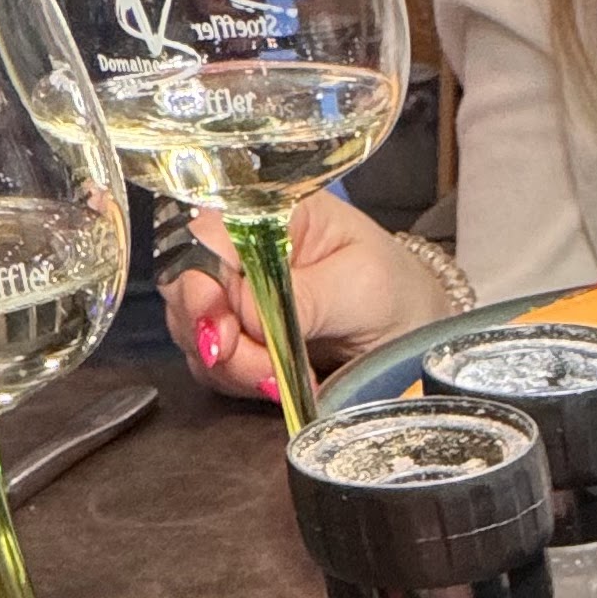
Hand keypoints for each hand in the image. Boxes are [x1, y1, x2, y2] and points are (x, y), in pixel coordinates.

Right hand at [161, 194, 436, 404]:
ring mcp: (232, 296)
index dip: (200, 285)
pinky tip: (283, 383)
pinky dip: (240, 382)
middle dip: (215, 336)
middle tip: (265, 367)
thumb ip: (304, 296)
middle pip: (186, 288)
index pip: (204, 238)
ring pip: (193, 333)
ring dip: (234, 367)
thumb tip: (244, 311)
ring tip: (287, 377)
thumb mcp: (361, 285)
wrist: (410, 333)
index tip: (222, 329)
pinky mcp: (235, 339)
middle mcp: (239, 250)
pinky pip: (212, 365)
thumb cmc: (393, 291)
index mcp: (268, 214)